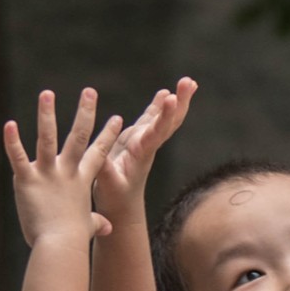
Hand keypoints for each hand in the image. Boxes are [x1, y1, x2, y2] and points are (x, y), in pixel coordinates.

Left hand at [4, 89, 122, 246]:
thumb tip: (107, 228)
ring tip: (47, 93)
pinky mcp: (27, 180)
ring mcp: (47, 174)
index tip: (116, 117)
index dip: (107, 135)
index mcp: (81, 180)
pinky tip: (9, 124)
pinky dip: (12, 141)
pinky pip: (18, 157)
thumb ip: (96, 223)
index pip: (98, 152)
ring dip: (47, 115)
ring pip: (47, 139)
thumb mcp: (87, 227)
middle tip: (89, 91)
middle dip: (85, 112)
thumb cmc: (72, 238)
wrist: (59, 245)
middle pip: (79, 136)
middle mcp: (66, 172)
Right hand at [95, 78, 196, 222]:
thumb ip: (104, 169)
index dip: (164, 115)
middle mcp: (147, 146)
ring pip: (163, 118)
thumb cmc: (114, 199)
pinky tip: (166, 92)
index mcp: (141, 154)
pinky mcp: (136, 141)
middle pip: (168, 122)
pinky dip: (159, 106)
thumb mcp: (107, 185)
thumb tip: (100, 156)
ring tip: (188, 81)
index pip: (156, 132)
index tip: (170, 97)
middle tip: (189, 82)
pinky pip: (151, 120)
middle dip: (179, 102)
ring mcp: (144, 142)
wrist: (121, 209)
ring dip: (175, 100)